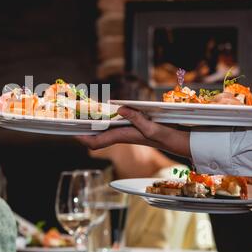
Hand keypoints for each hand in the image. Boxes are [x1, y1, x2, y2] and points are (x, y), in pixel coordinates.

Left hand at [77, 107, 191, 157]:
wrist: (180, 142)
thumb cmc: (167, 137)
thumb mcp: (152, 128)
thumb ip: (136, 118)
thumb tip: (119, 109)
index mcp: (122, 137)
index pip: (96, 142)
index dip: (82, 139)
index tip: (71, 132)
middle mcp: (122, 134)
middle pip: (97, 134)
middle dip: (84, 128)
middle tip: (74, 116)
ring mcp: (127, 130)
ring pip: (105, 128)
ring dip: (94, 121)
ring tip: (84, 111)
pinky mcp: (134, 126)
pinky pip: (115, 122)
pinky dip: (107, 116)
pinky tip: (105, 109)